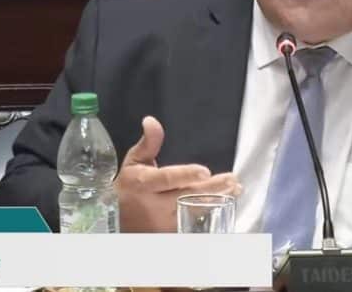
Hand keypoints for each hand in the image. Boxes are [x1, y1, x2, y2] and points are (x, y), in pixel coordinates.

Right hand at [116, 116, 241, 232]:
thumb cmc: (128, 186)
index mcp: (145, 184)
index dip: (186, 175)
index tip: (204, 171)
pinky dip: (211, 211)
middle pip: (187, 196)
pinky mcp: (171, 231)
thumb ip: (148, 143)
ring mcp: (164, 221)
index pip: (167, 179)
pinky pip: (195, 221)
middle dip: (212, 187)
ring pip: (195, 210)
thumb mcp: (134, 162)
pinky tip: (226, 202)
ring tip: (234, 189)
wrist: (117, 219)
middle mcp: (155, 205)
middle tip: (231, 179)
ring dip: (217, 199)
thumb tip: (151, 121)